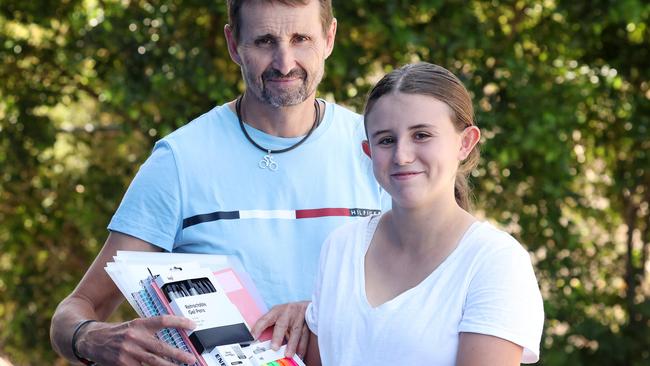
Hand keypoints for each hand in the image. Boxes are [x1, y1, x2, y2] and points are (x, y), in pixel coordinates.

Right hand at [77, 315, 196, 365]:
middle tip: (191, 358)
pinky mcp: (122, 364)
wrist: (92, 339)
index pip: (162, 320)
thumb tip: (173, 338)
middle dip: (178, 354)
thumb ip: (151, 331)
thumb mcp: (134, 326)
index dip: (179, 322)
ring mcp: (128, 352)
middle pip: (160, 347)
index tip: (193, 325)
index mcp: (139, 324)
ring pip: (153, 362)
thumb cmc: (118, 333)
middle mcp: (134, 337)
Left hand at [251, 301, 309, 357]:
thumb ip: (268, 325)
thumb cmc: (288, 312)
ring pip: (295, 332)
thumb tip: (258, 339)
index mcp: (277, 311)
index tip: (252, 337)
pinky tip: (300, 354)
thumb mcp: (277, 314)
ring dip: (292, 344)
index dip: (258, 327)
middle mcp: (287, 314)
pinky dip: (302, 346)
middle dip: (278, 337)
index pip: (265, 319)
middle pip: (282, 325)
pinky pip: (305, 336)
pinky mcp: (307, 324)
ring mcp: (298, 319)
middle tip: (274, 348)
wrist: (305, 306)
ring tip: (288, 355)